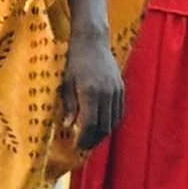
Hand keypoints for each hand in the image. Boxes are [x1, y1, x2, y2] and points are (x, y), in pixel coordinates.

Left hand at [59, 32, 124, 150]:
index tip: (76, 146)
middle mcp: (107, 94)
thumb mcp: (65, 83)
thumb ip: (68, 105)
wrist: (92, 41)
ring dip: (103, 133)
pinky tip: (102, 126)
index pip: (90, 124)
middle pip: (103, 126)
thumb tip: (67, 126)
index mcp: (90, 93)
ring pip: (113, 121)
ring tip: (91, 139)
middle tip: (82, 147)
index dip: (83, 138)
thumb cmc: (74, 61)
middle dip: (93, 140)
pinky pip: (119, 112)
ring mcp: (117, 91)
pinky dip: (111, 122)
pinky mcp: (121, 88)